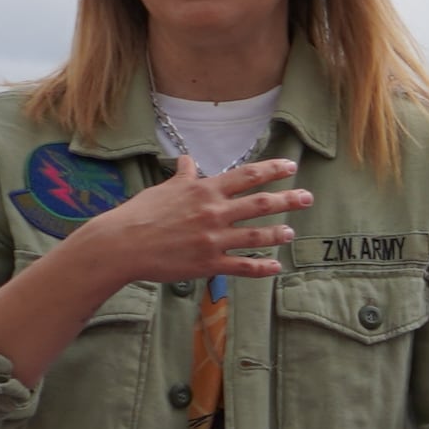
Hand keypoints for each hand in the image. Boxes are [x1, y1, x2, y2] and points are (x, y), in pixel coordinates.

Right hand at [98, 156, 312, 286]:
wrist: (121, 244)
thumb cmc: (139, 214)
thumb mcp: (163, 189)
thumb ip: (183, 176)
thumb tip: (188, 159)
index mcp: (204, 191)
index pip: (247, 176)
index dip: (272, 170)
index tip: (291, 166)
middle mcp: (214, 212)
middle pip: (260, 203)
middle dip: (288, 200)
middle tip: (308, 197)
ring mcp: (213, 239)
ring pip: (257, 236)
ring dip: (278, 233)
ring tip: (291, 232)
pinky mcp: (209, 263)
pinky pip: (242, 266)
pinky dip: (262, 268)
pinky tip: (276, 268)